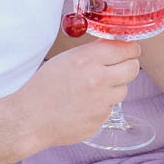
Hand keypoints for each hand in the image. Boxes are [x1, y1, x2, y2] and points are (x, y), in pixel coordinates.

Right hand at [18, 38, 141, 149]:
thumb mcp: (66, 59)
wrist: (31, 119)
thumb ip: (92, 52)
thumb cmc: (44, 87)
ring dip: (114, 87)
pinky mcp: (101, 119)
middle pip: (133, 68)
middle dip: (127, 66)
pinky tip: (84, 105)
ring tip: (92, 89)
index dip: (130, 49)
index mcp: (88, 60)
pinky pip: (111, 107)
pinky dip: (102, 105)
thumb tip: (114, 44)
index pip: (127, 49)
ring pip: (123, 89)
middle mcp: (99, 79)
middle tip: (118, 67)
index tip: (129, 50)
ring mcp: (102, 101)